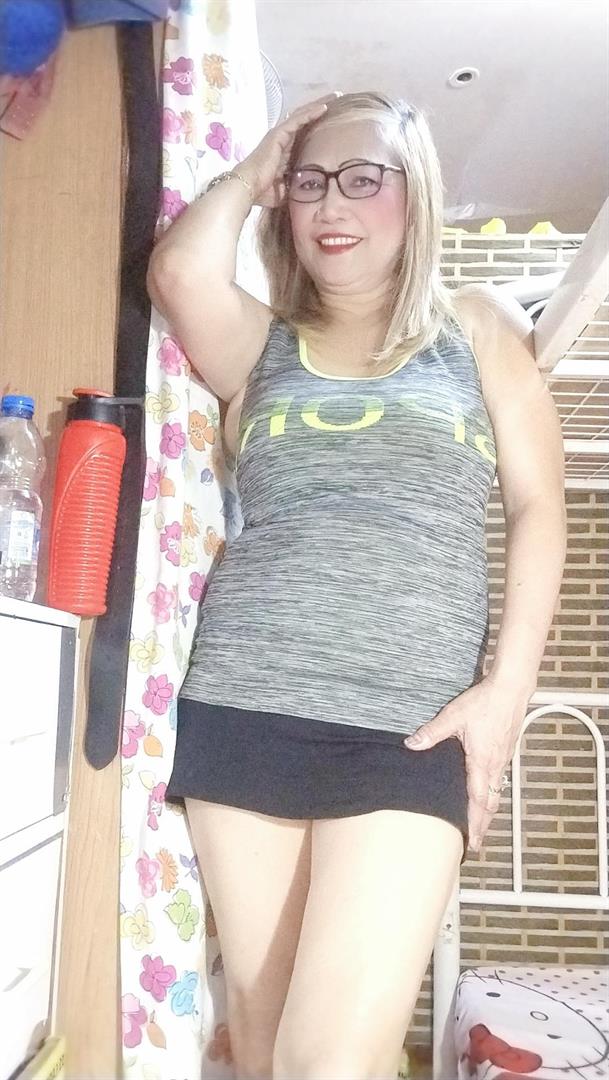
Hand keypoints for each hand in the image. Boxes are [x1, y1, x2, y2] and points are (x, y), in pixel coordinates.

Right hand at [236, 92, 341, 207]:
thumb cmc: (263, 192)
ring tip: (334, 96)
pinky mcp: (278, 134)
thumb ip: (297, 186)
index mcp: (283, 151)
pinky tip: (324, 107)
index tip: (330, 119)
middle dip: (318, 108)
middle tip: (335, 99)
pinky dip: (310, 113)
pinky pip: (297, 120)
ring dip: (317, 105)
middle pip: (302, 119)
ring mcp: (279, 135)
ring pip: (301, 115)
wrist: (248, 188)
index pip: (302, 133)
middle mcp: (281, 139)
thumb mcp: (286, 189)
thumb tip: (310, 193)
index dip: (314, 124)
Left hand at [403, 676, 529, 852]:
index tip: (472, 841)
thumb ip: (432, 732)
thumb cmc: (485, 702)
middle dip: (484, 824)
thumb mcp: (453, 716)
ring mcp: (504, 758)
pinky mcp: (507, 750)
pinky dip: (494, 792)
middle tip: (477, 842)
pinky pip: (500, 778)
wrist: (511, 689)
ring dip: (489, 809)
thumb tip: (412, 744)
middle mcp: (496, 765)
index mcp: (482, 762)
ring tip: (481, 822)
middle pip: (491, 803)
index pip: (478, 801)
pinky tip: (487, 790)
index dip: (474, 823)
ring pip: (497, 791)